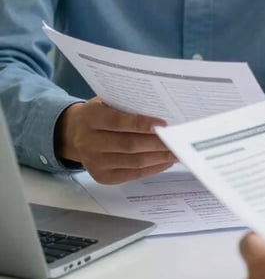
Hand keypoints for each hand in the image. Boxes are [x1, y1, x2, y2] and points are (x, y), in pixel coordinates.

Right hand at [54, 97, 175, 183]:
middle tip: (178, 139)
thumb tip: (161, 109)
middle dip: (156, 143)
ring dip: (159, 157)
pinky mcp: (102, 176)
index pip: (118, 122)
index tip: (162, 123)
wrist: (73, 133)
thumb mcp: (106, 102)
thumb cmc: (100, 113)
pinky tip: (165, 161)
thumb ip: (127, 105)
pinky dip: (152, 168)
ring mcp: (94, 162)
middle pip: (128, 144)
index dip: (141, 123)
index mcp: (90, 118)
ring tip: (177, 151)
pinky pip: (132, 174)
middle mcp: (89, 142)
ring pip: (133, 161)